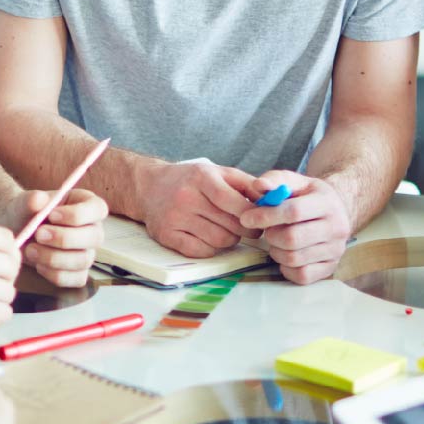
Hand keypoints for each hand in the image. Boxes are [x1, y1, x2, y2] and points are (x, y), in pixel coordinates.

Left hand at [10, 187, 106, 287]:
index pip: (97, 209)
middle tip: (38, 234)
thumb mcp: (24, 203)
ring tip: (31, 250)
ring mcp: (88, 252)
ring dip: (55, 257)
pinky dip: (55, 274)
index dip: (78, 214)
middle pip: (95, 237)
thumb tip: (39, 199)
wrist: (16, 234)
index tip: (52, 215)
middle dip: (64, 238)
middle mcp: (93, 229)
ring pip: (83, 260)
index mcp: (87, 205)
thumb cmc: (26, 214)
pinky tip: (39, 265)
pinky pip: (76, 279)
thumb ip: (30, 200)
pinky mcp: (79, 272)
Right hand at [136, 158, 257, 258]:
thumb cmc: (191, 180)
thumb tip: (273, 199)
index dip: (251, 215)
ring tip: (225, 229)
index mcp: (202, 177)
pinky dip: (211, 248)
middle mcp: (186, 197)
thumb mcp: (218, 172)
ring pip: (218, 241)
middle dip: (244, 230)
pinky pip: (201, 251)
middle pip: (229, 225)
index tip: (259, 220)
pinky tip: (208, 236)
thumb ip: (246, 183)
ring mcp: (174, 218)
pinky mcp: (166, 236)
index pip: (232, 202)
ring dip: (229, 239)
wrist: (149, 187)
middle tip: (246, 228)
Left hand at [240, 171, 352, 284]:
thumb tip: (259, 185)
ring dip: (276, 251)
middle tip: (267, 230)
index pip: (294, 212)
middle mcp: (337, 227)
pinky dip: (287, 267)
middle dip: (271, 235)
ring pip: (294, 259)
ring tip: (276, 240)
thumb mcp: (295, 182)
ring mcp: (336, 250)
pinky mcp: (331, 267)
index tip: (246, 218)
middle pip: (292, 239)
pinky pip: (301, 275)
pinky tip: (285, 254)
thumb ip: (275, 180)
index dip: (266, 216)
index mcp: (327, 202)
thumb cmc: (308, 196)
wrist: (336, 211)